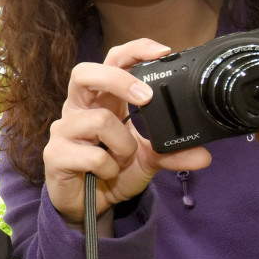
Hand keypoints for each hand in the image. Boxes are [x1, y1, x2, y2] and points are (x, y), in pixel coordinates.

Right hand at [44, 39, 212, 228]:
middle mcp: (79, 109)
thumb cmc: (111, 173)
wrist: (87, 207)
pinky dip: (108, 167)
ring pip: (98, 120)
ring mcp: (64, 130)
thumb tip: (203, 155)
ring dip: (122, 143)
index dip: (133, 51)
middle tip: (146, 98)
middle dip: (118, 80)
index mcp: (102, 100)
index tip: (162, 51)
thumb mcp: (147, 161)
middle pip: (85, 73)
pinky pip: (91, 154)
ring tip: (123, 158)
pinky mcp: (54, 154)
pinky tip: (106, 173)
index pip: (112, 62)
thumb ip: (171, 153)